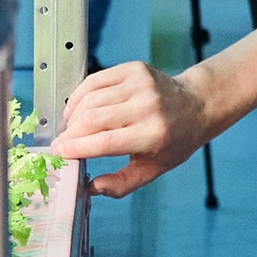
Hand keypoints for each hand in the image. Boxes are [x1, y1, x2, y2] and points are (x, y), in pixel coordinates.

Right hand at [51, 57, 213, 199]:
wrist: (197, 104)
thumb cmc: (175, 139)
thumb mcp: (154, 168)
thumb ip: (122, 183)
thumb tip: (92, 188)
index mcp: (154, 134)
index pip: (105, 141)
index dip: (76, 148)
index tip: (59, 154)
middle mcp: (147, 106)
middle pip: (92, 119)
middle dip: (70, 134)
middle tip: (61, 144)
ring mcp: (140, 84)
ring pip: (90, 99)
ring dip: (73, 116)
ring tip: (72, 129)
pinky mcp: (133, 69)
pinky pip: (94, 81)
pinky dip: (80, 96)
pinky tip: (78, 110)